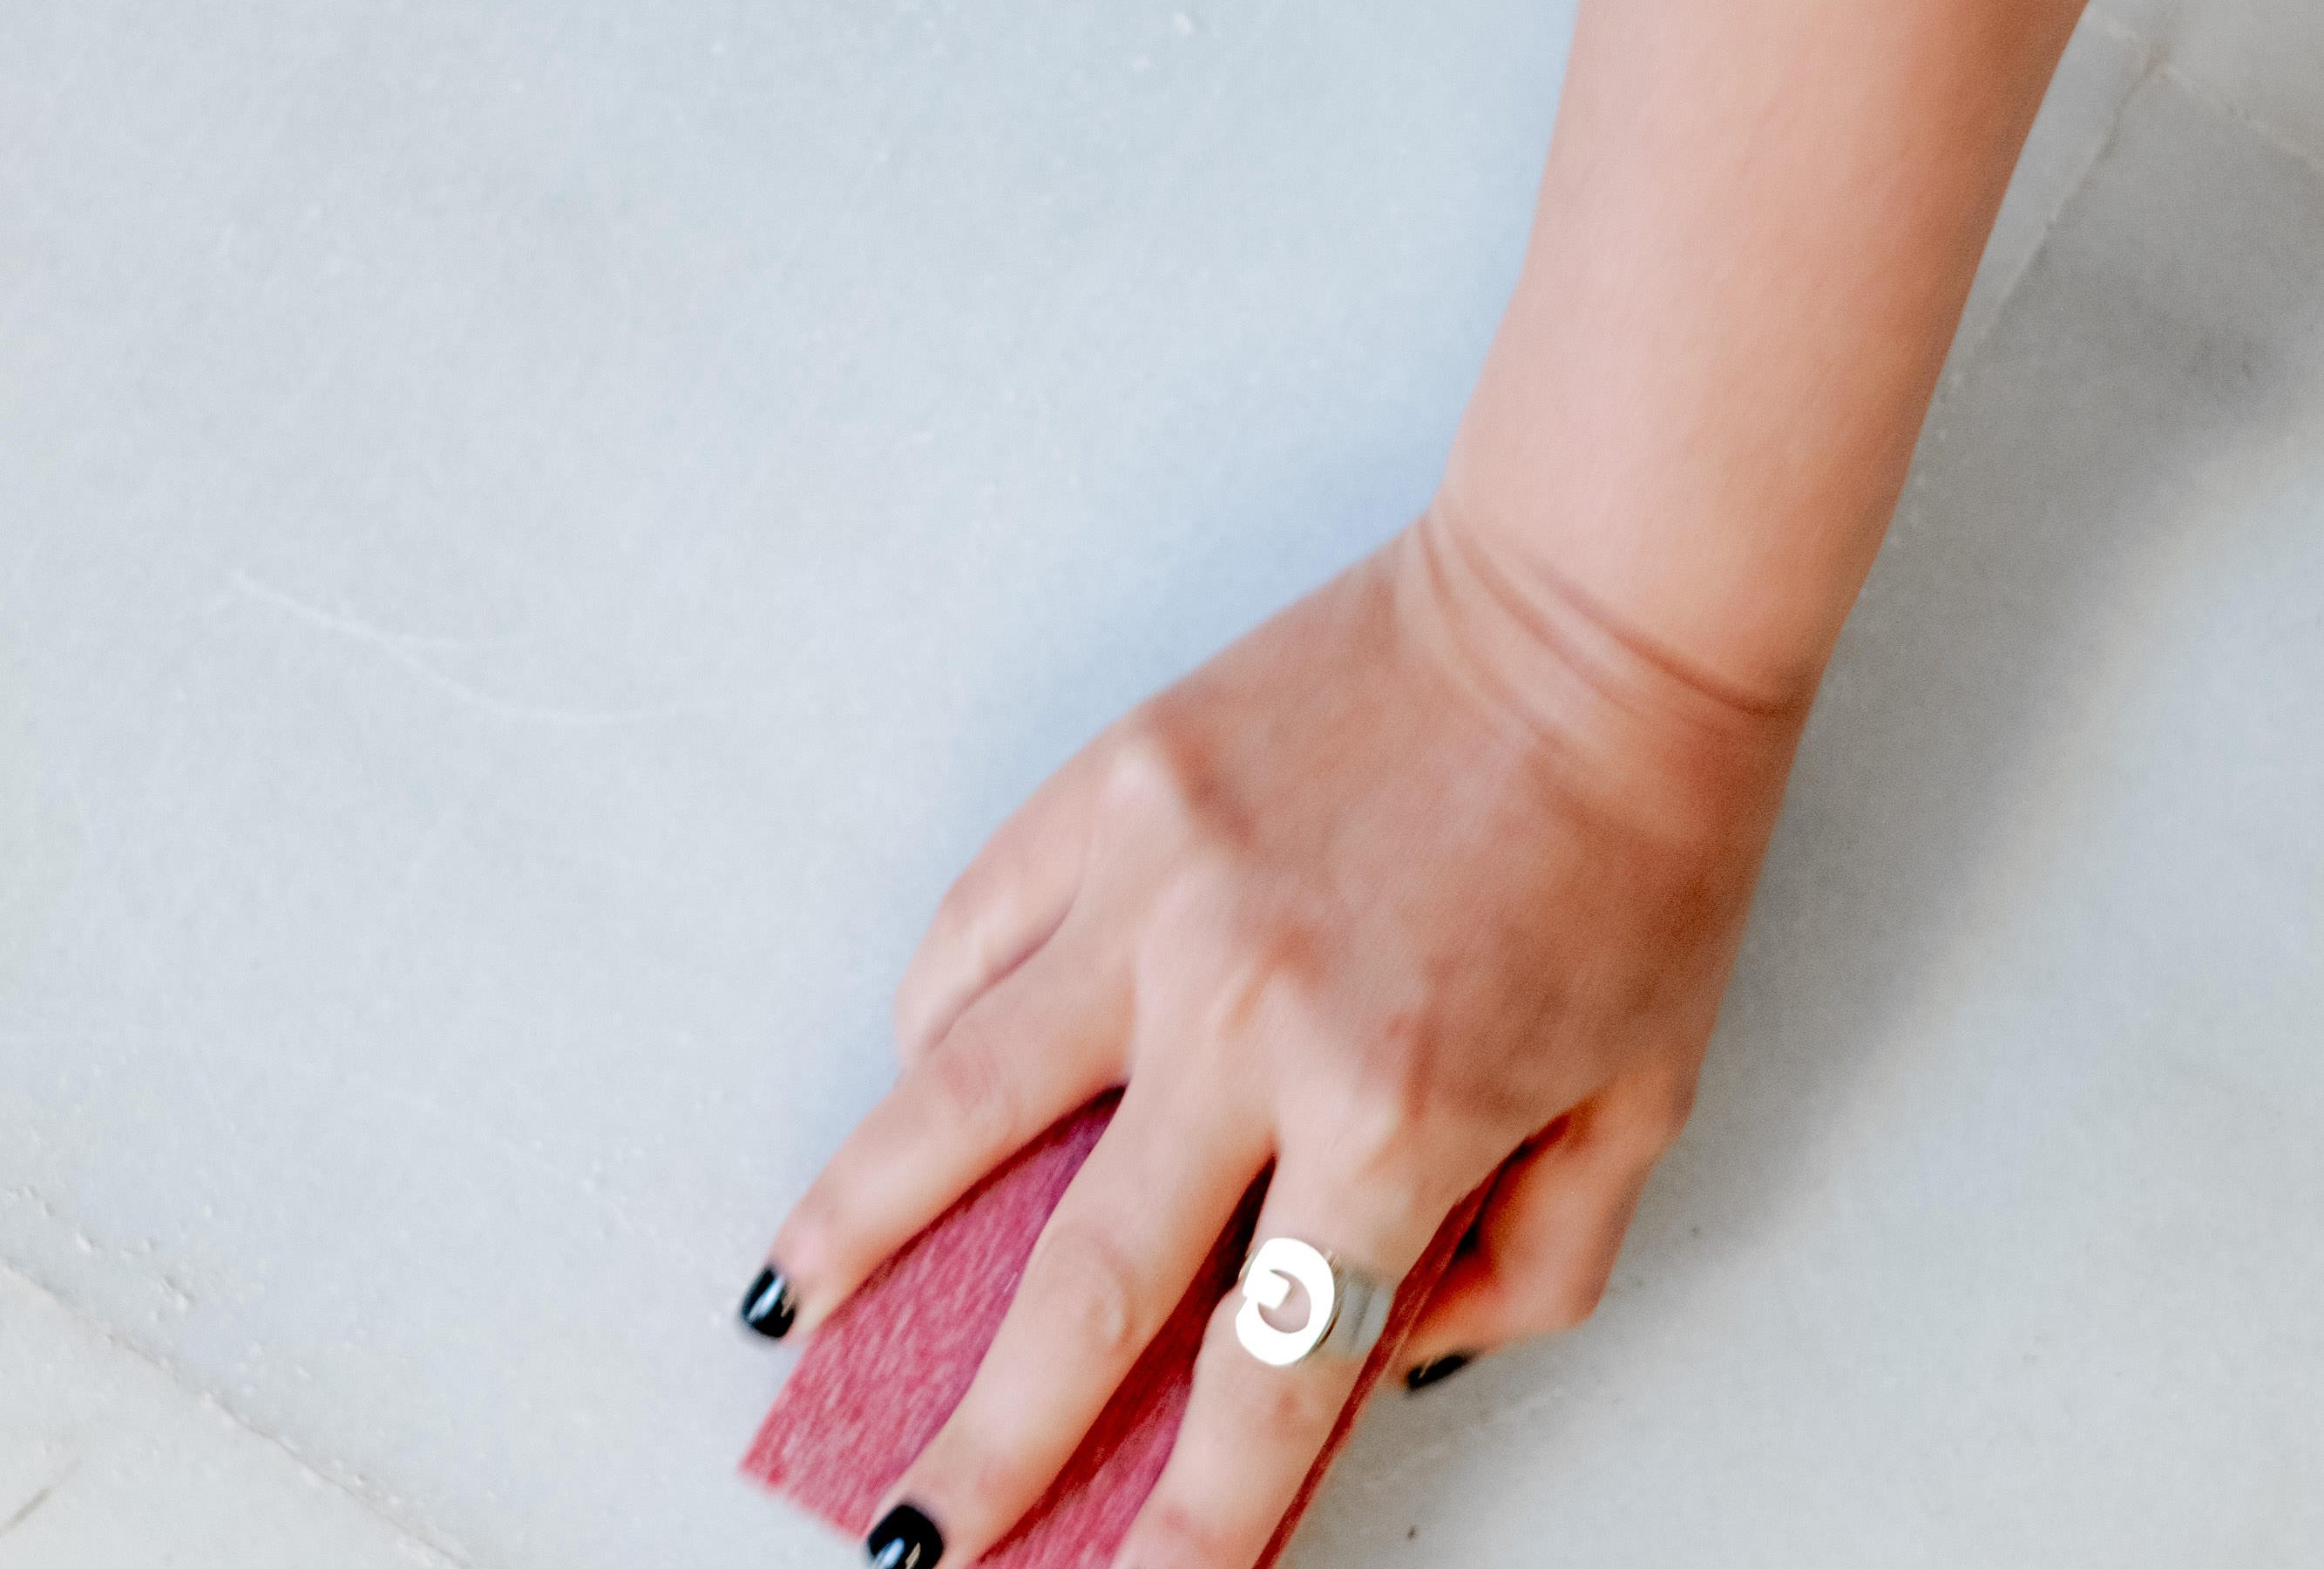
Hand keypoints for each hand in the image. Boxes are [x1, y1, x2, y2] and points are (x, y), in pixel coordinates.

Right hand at [750, 507, 1804, 1566]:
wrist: (1597, 610)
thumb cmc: (1638, 849)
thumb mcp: (1642, 1096)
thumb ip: (1531, 1263)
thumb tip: (1389, 1353)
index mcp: (1399, 1112)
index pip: (1267, 1380)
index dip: (1191, 1527)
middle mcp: (1250, 1021)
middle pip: (1077, 1284)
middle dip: (982, 1440)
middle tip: (913, 1530)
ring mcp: (1158, 894)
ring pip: (955, 1099)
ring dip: (858, 1228)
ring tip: (789, 1309)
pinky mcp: (1115, 784)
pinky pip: (977, 926)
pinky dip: (929, 1018)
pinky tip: (906, 1076)